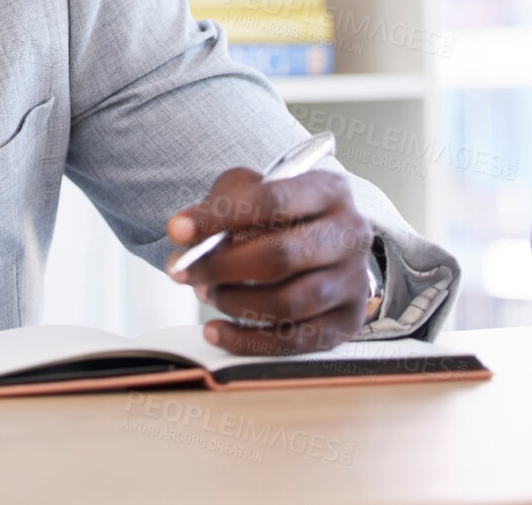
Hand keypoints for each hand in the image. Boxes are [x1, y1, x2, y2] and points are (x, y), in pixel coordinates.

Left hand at [166, 167, 372, 355]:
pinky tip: (217, 330)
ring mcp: (353, 281)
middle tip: (183, 272)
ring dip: (234, 302)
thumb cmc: (281, 214)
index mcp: (329, 191)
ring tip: (205, 292)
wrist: (324, 243)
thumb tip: (183, 233)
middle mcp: (350, 235)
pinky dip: (249, 340)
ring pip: (288, 302)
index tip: (177, 231)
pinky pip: (295, 341)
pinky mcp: (347, 323)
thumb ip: (220, 204)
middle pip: (281, 256)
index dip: (220, 216)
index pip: (272, 200)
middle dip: (222, 266)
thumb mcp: (253, 190)